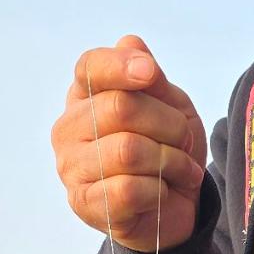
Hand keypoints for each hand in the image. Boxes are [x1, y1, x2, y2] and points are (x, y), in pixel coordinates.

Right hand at [53, 34, 207, 250]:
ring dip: (170, 161)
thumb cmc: (166, 150)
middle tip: (184, 142)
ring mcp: (71, 167)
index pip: (91, 67)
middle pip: (121, 108)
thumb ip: (151, 77)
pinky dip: (160, 191)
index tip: (150, 74)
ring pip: (128, 150)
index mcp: (85, 96)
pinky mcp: (84, 204)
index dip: (122, 66)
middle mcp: (69, 128)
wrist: (173, 210)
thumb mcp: (170, 106)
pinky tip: (163, 193)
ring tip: (181, 170)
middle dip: (169, 125)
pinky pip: (130, 189)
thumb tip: (131, 43)